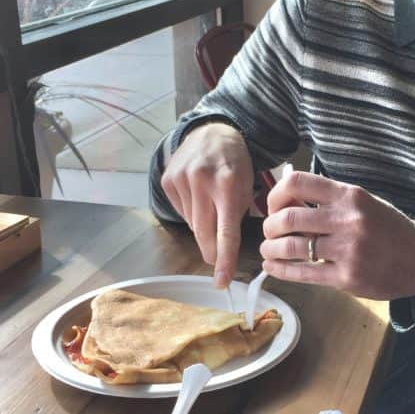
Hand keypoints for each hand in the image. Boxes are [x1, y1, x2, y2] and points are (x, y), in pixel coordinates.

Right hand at [160, 122, 253, 285]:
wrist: (212, 132)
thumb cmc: (236, 164)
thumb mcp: (247, 186)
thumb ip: (237, 216)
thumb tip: (225, 250)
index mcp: (228, 185)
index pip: (225, 231)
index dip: (224, 259)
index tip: (222, 282)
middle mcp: (201, 181)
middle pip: (204, 233)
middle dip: (212, 251)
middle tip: (218, 259)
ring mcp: (181, 180)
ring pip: (192, 224)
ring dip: (203, 226)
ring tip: (211, 206)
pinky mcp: (167, 180)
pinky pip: (181, 212)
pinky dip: (191, 213)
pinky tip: (198, 197)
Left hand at [260, 171, 414, 299]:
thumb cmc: (389, 229)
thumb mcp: (364, 203)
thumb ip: (331, 200)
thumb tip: (288, 199)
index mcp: (350, 195)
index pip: (298, 183)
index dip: (276, 195)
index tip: (273, 206)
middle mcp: (348, 219)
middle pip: (288, 218)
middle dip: (270, 226)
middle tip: (268, 232)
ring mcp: (347, 250)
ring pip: (292, 247)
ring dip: (271, 249)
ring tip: (268, 250)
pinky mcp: (347, 277)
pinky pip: (303, 273)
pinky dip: (281, 270)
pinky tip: (273, 267)